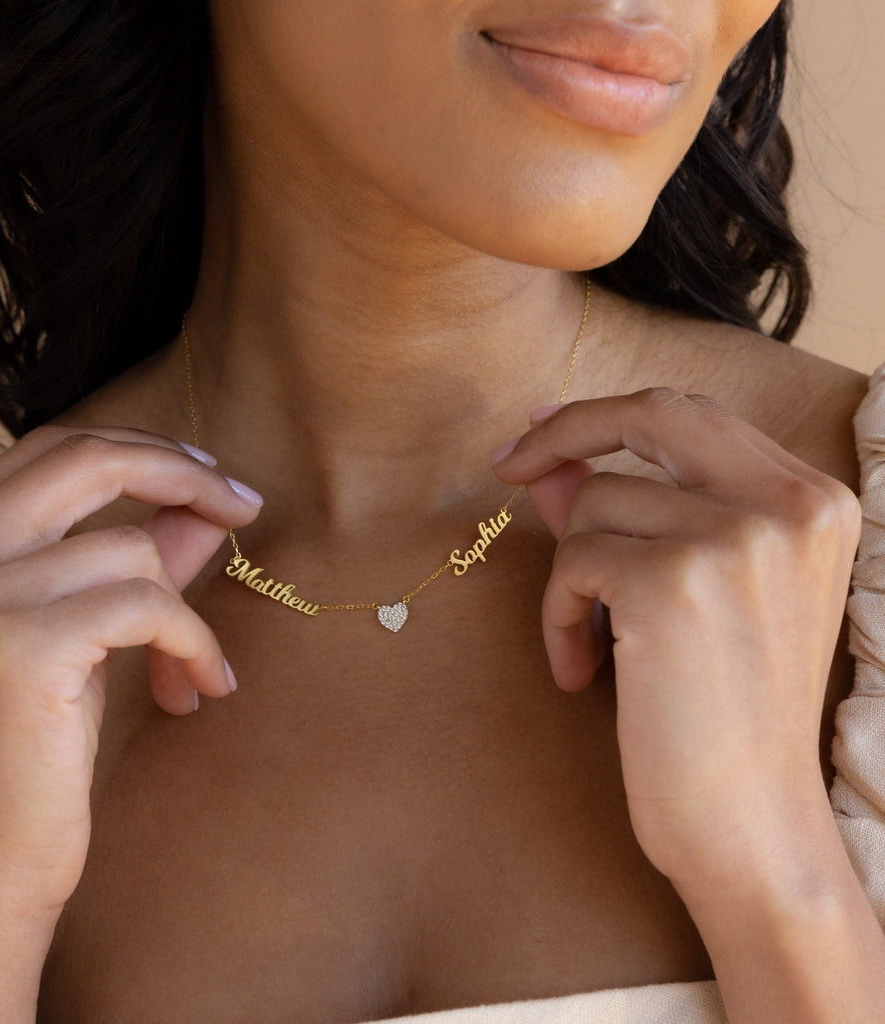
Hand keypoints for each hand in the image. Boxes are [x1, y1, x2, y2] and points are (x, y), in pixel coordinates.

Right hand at [0, 426, 260, 936]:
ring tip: (192, 667)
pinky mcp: (19, 645)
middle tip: (244, 505)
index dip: (143, 453)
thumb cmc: (32, 744)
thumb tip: (204, 503)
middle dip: (182, 474)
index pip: (56, 450)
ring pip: (133, 549)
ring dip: (186, 612)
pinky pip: (150, 604)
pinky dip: (192, 642)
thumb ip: (136, 554)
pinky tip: (197, 688)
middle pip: (87, 460)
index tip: (207, 478)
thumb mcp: (82, 630)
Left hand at [493, 389, 860, 884]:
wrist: (748, 825)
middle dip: (564, 432)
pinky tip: (585, 671)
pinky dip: (560, 616)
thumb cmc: (720, 712)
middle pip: (649, 416)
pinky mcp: (673, 583)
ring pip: (594, 503)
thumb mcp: (693, 593)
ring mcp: (736, 540)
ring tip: (598, 645)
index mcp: (813, 501)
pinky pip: (571, 564)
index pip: (692, 414)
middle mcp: (790, 505)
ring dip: (575, 576)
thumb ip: (632, 513)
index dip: (608, 415)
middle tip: (508, 467)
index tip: (545, 430)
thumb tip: (553, 462)